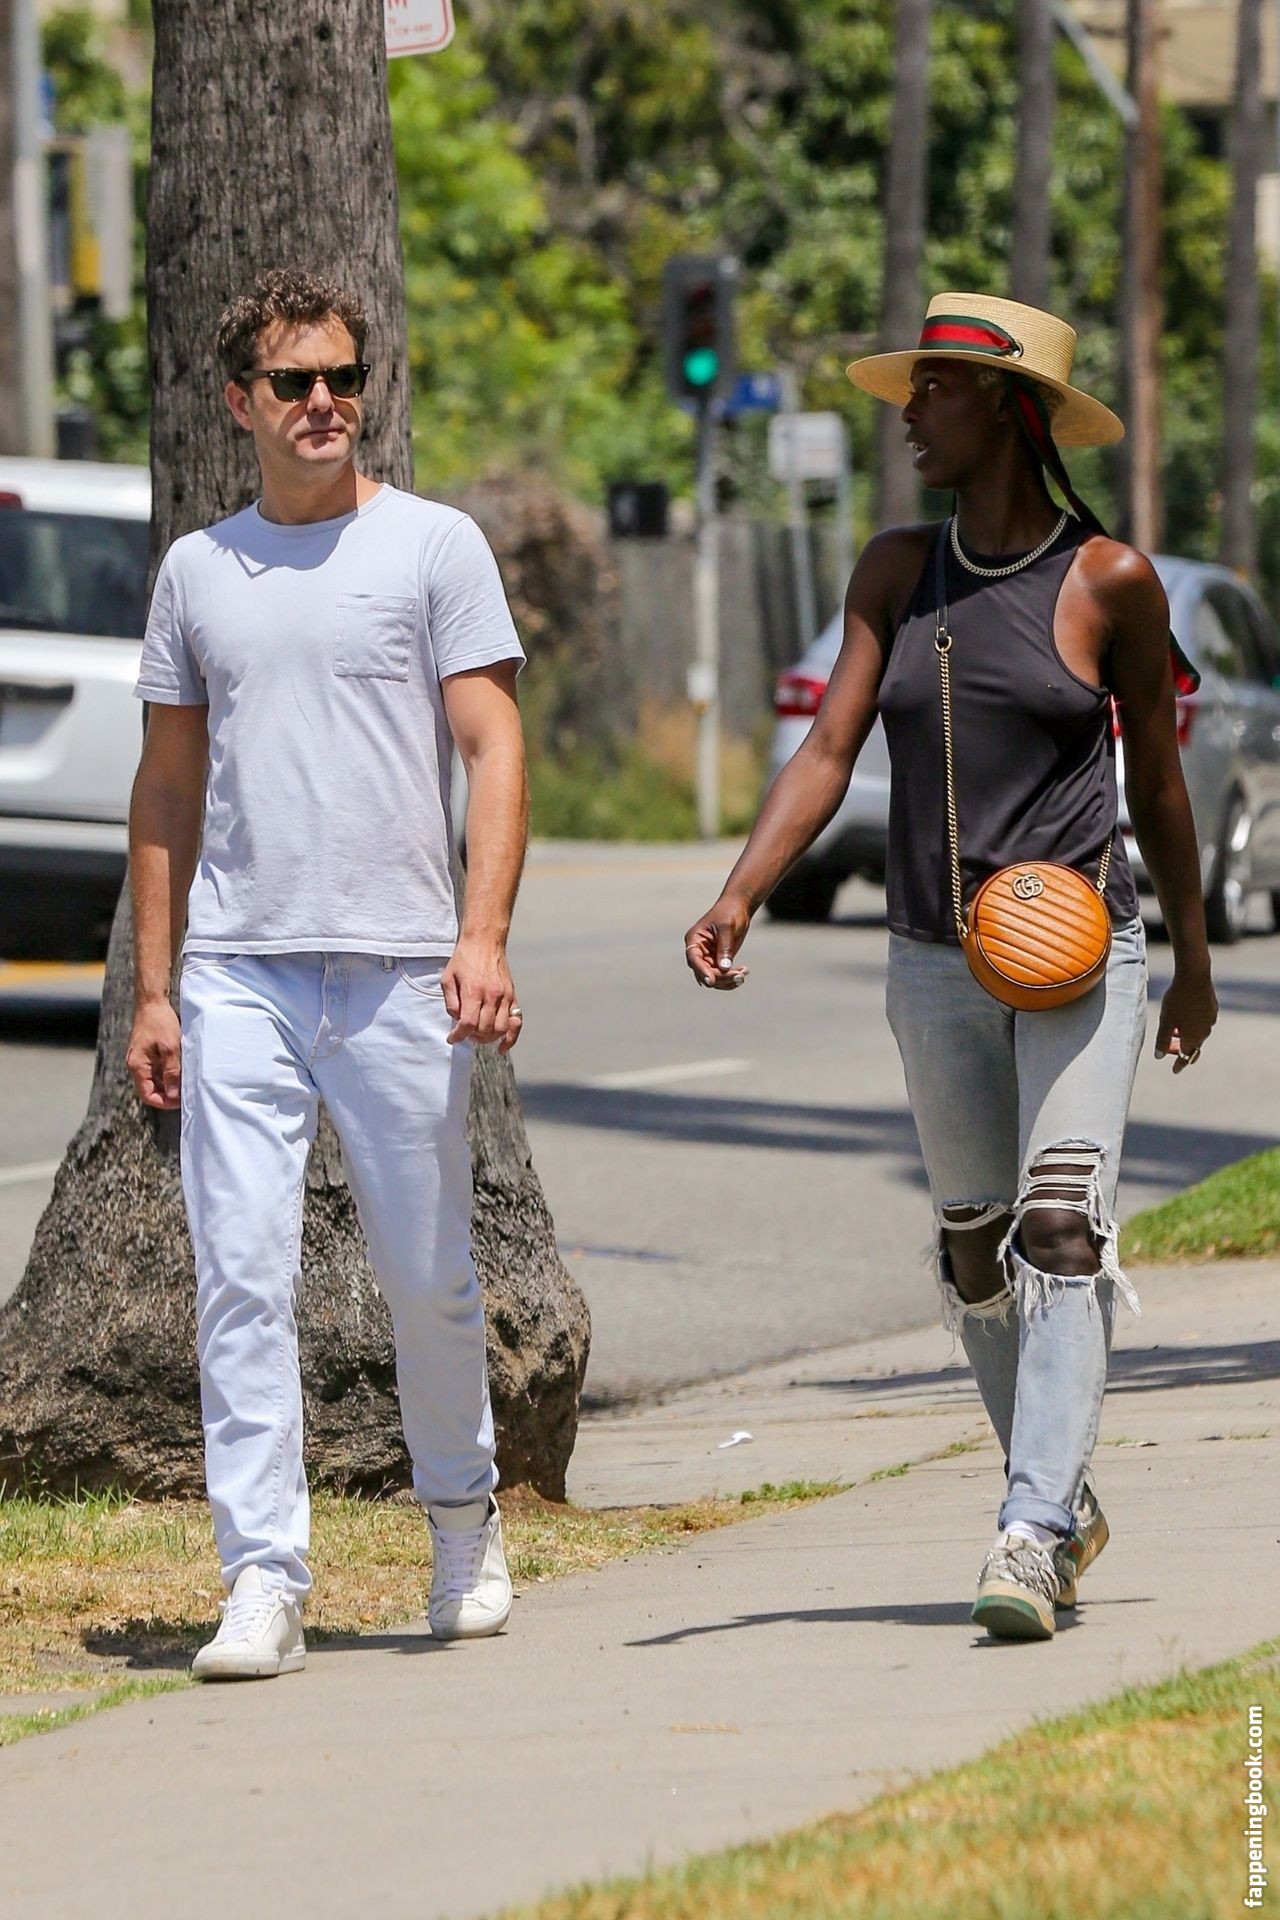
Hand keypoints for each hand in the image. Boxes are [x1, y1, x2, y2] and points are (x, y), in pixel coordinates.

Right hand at [126, 999, 182, 1108]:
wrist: (152, 1002)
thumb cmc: (160, 1022)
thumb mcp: (170, 1048)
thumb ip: (172, 1072)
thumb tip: (174, 1094)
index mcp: (138, 1066)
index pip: (147, 1095)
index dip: (164, 1102)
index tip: (180, 1101)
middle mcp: (136, 1065)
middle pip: (150, 1089)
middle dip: (167, 1094)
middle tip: (186, 1093)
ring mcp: (140, 1059)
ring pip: (154, 1080)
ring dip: (168, 1083)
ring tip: (185, 1082)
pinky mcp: (146, 1053)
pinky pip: (155, 1070)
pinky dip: (167, 1073)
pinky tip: (180, 1070)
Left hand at [443, 935, 522, 1050]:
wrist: (485, 941)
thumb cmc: (464, 959)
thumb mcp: (448, 978)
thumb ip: (451, 1002)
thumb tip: (458, 1020)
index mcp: (473, 991)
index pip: (468, 1024)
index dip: (458, 1036)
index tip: (452, 1038)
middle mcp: (492, 996)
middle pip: (484, 1030)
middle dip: (471, 1037)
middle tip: (464, 1033)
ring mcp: (505, 997)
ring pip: (500, 1029)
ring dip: (488, 1038)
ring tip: (478, 1034)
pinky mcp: (513, 996)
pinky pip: (516, 1022)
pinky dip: (511, 1037)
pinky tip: (502, 1046)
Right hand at [684, 893, 751, 990]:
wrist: (739, 906)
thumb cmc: (730, 912)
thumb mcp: (726, 928)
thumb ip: (724, 948)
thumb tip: (724, 968)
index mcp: (694, 939)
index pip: (694, 959)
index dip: (701, 971)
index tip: (711, 981)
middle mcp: (698, 951)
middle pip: (703, 972)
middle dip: (720, 977)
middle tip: (739, 976)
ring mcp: (708, 957)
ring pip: (713, 978)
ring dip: (727, 980)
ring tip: (743, 974)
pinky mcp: (719, 961)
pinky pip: (722, 976)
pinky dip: (731, 978)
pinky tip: (743, 972)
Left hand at [1154, 966, 1217, 1072]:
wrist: (1195, 976)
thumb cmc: (1177, 1000)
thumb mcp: (1165, 1021)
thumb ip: (1161, 1040)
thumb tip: (1159, 1056)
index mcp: (1194, 1038)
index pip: (1186, 1056)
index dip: (1179, 1064)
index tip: (1175, 1071)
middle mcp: (1205, 1031)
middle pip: (1192, 1045)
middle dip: (1180, 1048)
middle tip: (1169, 1050)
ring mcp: (1211, 1019)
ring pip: (1198, 1033)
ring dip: (1186, 1035)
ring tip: (1175, 1033)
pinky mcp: (1213, 1008)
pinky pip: (1202, 1021)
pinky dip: (1192, 1024)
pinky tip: (1185, 1017)